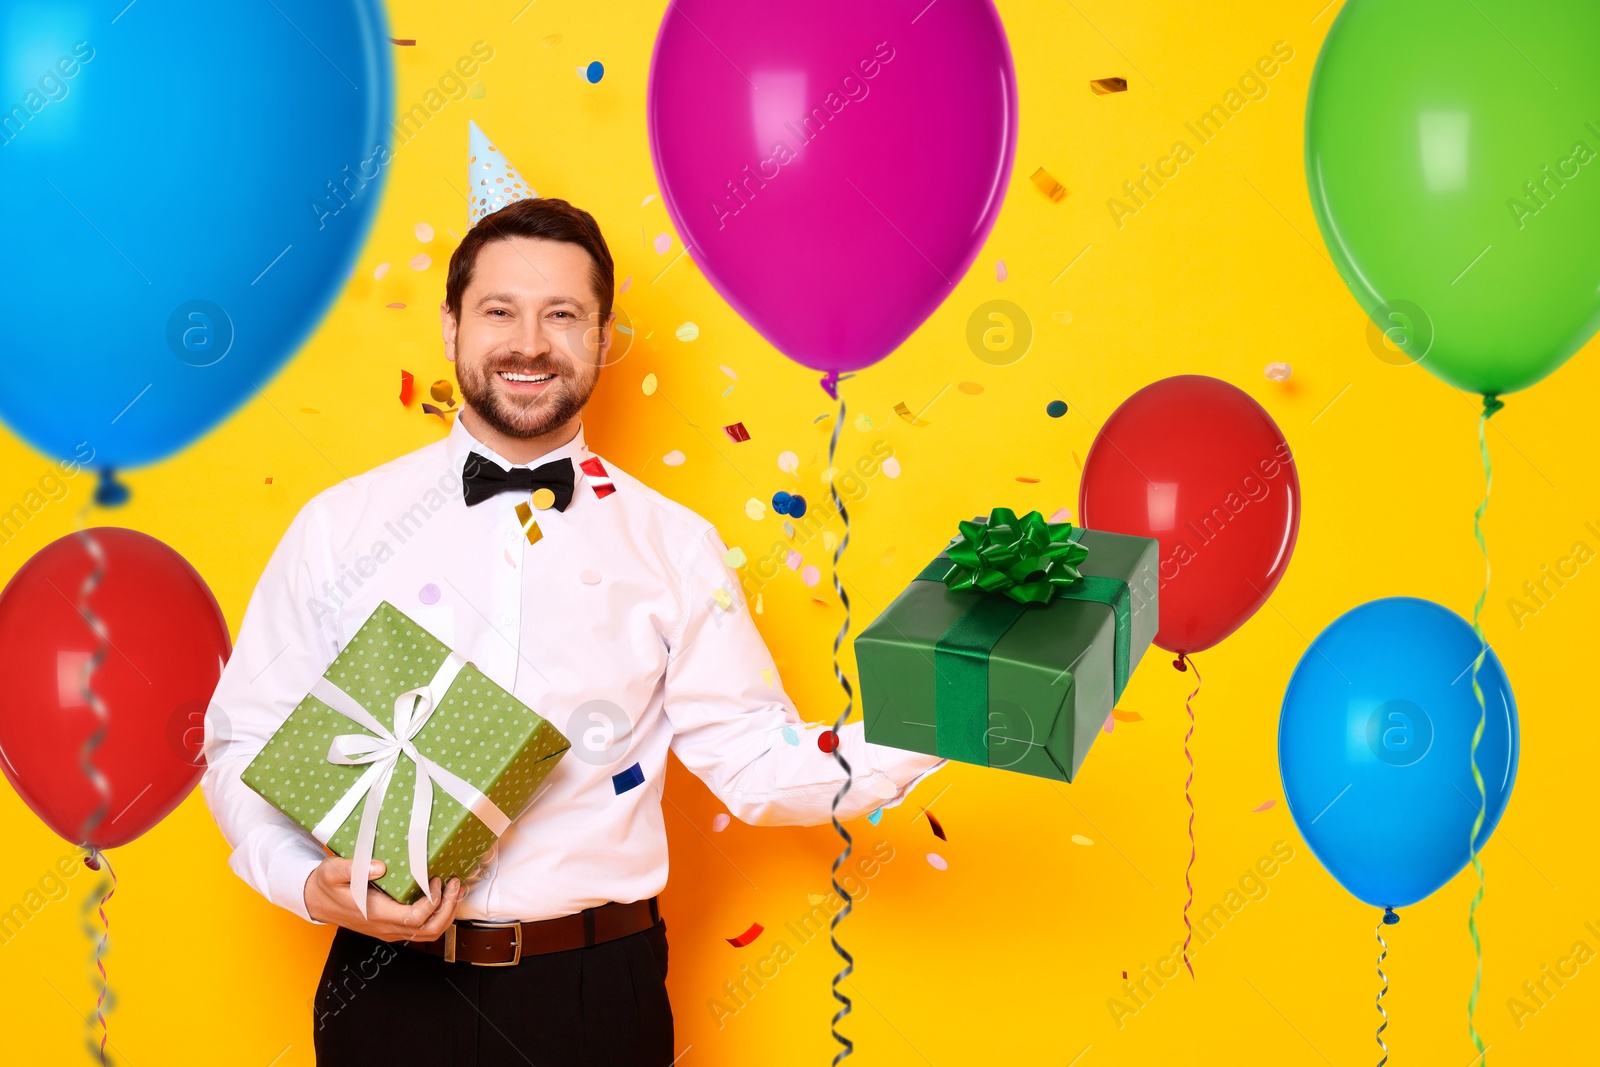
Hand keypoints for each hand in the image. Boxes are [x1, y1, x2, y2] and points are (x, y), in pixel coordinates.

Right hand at [304, 857, 463, 941]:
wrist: (316, 900)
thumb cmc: (326, 886)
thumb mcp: (332, 871)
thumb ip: (354, 868)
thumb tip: (380, 866)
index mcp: (376, 914)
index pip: (414, 918)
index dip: (431, 902)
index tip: (435, 880)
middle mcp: (386, 928)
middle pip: (429, 930)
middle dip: (447, 909)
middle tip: (454, 885)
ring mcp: (390, 930)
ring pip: (428, 933)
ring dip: (446, 914)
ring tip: (454, 890)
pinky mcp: (391, 927)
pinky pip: (421, 929)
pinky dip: (437, 915)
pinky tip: (441, 897)